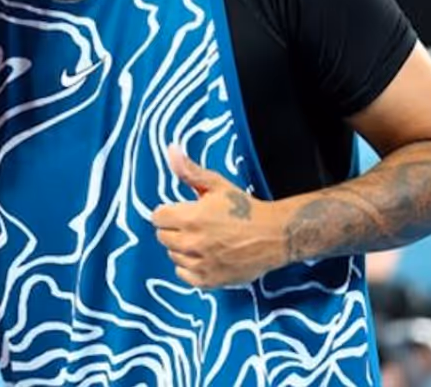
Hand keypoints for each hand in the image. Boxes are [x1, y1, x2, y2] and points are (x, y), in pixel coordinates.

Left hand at [151, 146, 286, 288]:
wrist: (273, 236)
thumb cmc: (244, 208)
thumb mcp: (216, 184)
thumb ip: (189, 170)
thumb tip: (170, 148)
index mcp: (190, 218)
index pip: (157, 217)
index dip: (168, 212)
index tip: (181, 212)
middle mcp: (192, 243)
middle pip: (163, 237)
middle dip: (174, 229)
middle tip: (195, 225)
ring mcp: (200, 263)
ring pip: (173, 256)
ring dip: (182, 248)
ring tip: (203, 240)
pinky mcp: (209, 280)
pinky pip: (184, 275)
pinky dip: (190, 267)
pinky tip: (204, 257)